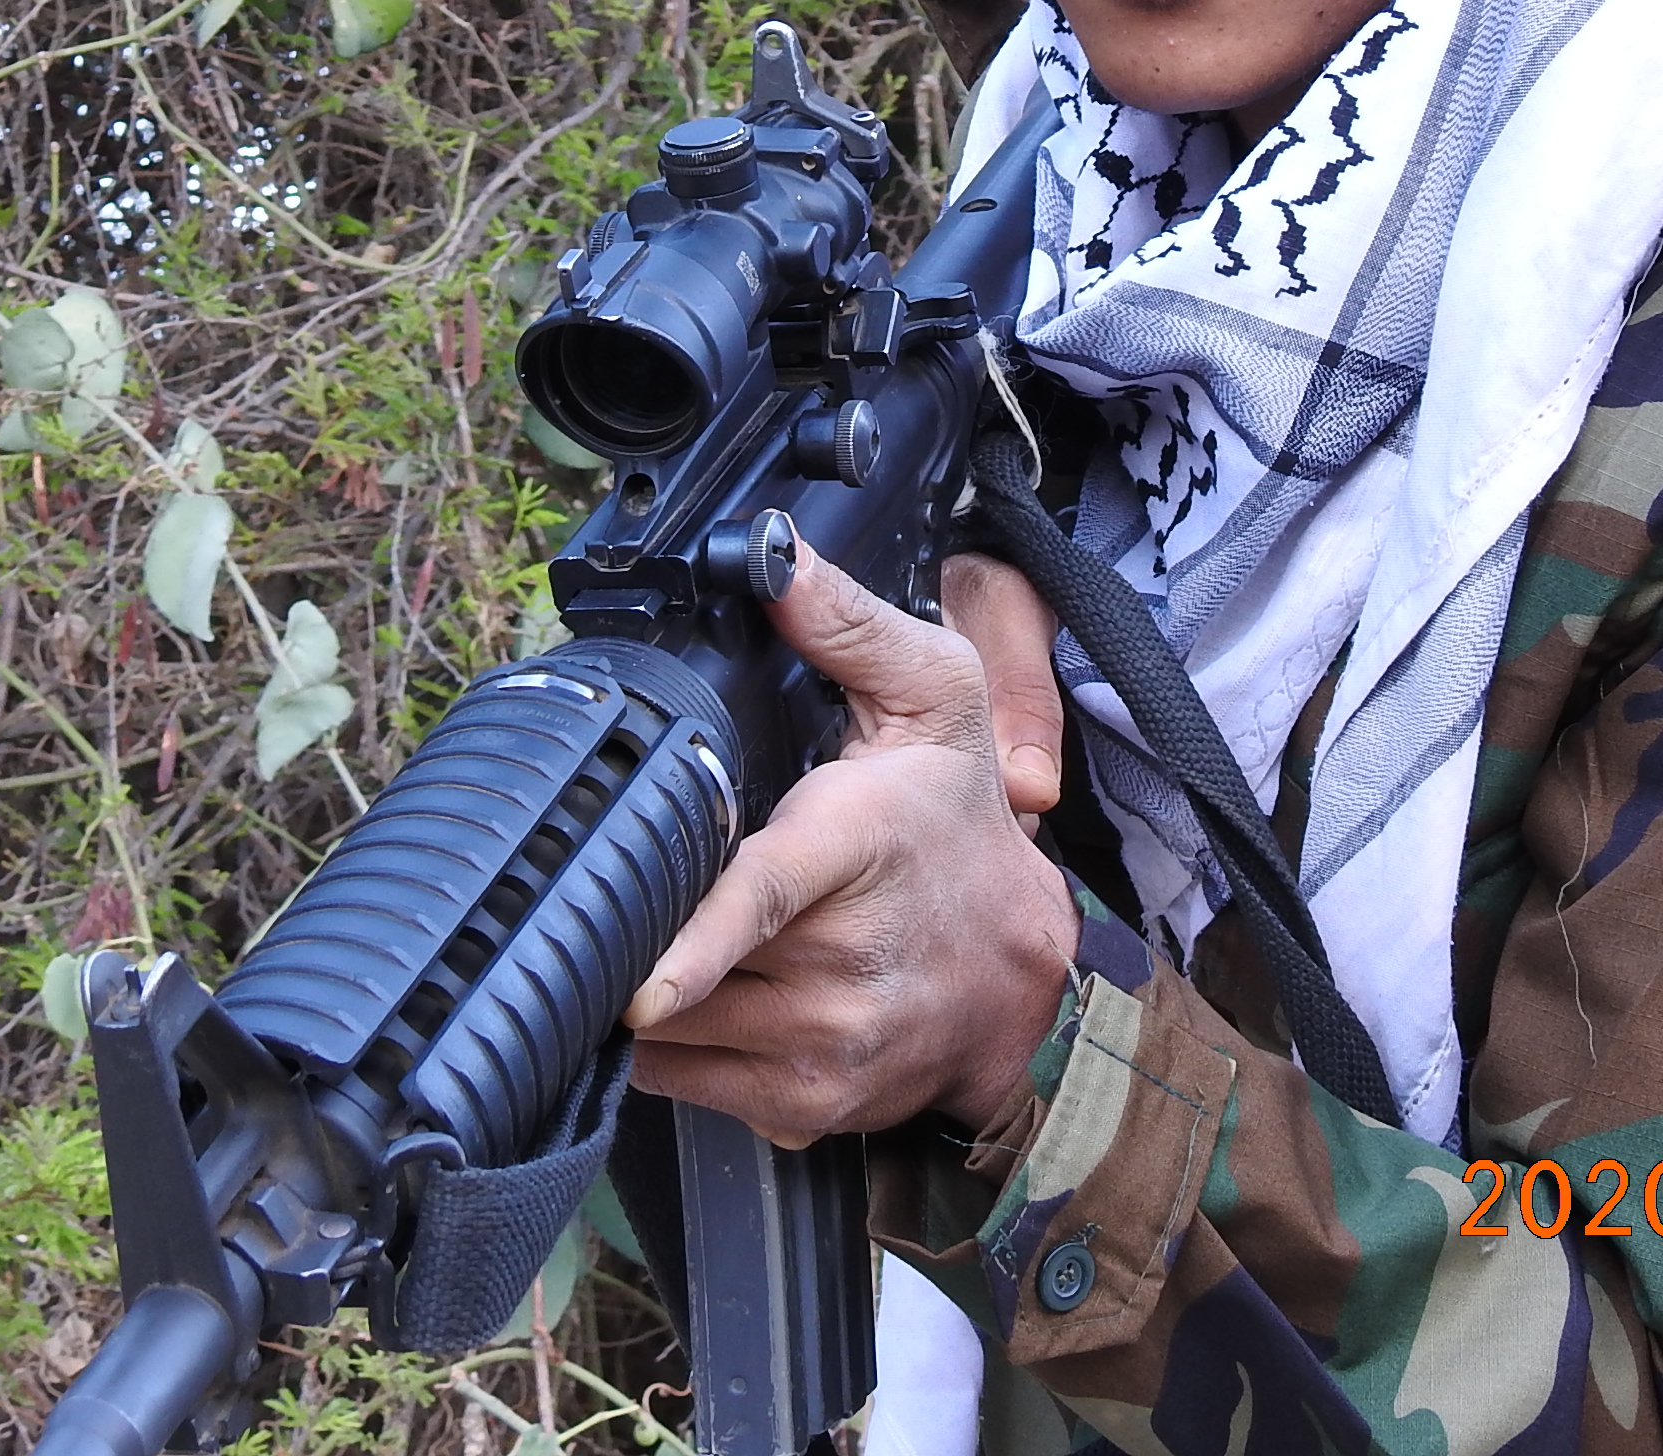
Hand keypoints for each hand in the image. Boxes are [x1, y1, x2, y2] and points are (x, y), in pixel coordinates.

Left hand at [624, 545, 1081, 1143]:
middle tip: (667, 874)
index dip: (697, 942)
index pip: (767, 897)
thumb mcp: (936, 698)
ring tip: (696, 934)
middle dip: (648, 915)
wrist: (1022, 978)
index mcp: (858, 845)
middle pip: (684, 953)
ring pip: (672, 1025)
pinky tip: (715, 996)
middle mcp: (843, 960)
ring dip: (655, 985)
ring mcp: (825, 1043)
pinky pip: (679, 1079)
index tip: (641, 982)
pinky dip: (674, 1042)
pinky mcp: (802, 1107)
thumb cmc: (958, 823)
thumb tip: (773, 556)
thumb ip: (849, 624)